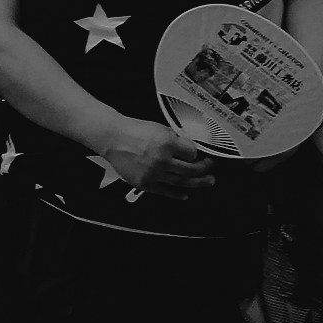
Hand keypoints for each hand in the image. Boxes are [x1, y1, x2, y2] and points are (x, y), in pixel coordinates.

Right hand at [85, 111, 217, 197]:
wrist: (112, 138)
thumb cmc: (132, 131)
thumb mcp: (159, 128)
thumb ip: (175, 139)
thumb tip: (189, 149)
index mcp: (166, 143)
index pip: (192, 153)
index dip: (197, 154)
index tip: (199, 155)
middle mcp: (161, 160)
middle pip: (191, 170)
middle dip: (204, 170)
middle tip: (209, 169)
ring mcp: (154, 174)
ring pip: (182, 182)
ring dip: (197, 184)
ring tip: (206, 182)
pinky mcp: (146, 184)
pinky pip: (166, 192)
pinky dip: (177, 194)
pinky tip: (185, 194)